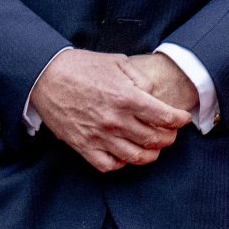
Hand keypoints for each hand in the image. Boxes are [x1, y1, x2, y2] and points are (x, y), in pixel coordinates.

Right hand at [29, 48, 188, 172]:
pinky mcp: (83, 146)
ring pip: (135, 157)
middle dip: (169, 138)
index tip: (183, 119)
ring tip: (154, 148)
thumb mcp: (117, 62)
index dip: (179, 120)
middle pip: (154, 139)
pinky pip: (109, 165)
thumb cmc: (82, 67)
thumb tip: (154, 94)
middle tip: (171, 134)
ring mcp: (99, 136)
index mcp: (126, 98)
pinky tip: (126, 154)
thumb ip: (140, 79)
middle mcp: (115, 120)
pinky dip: (122, 163)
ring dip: (151, 154)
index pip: (164, 117)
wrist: (45, 77)